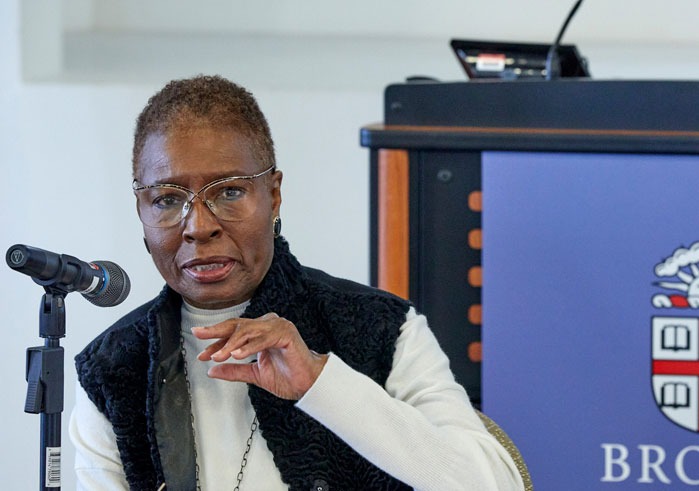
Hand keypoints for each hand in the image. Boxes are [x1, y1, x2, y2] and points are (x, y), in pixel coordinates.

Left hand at [192, 313, 328, 399]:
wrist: (309, 384)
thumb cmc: (288, 376)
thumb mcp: (254, 374)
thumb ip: (234, 370)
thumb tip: (212, 370)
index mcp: (260, 332)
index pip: (233, 332)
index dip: (216, 342)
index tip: (203, 354)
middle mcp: (268, 325)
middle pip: (237, 325)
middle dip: (216, 331)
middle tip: (199, 334)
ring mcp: (278, 326)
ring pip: (248, 330)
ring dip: (231, 344)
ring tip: (219, 355)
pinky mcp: (286, 333)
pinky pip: (263, 338)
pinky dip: (249, 346)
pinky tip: (237, 354)